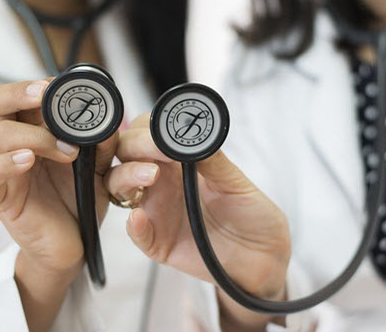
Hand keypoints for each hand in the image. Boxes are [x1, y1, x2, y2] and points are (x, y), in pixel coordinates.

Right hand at [0, 80, 116, 330]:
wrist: (73, 243)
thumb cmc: (79, 198)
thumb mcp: (99, 166)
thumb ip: (103, 141)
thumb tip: (113, 116)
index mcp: (33, 130)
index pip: (17, 94)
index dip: (34, 84)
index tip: (60, 85)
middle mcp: (13, 145)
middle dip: (17, 92)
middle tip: (45, 94)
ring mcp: (4, 170)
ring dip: (36, 137)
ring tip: (68, 153)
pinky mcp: (0, 197)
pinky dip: (6, 163)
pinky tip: (27, 161)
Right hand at [106, 114, 290, 300]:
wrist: (265, 256)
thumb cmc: (252, 215)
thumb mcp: (236, 183)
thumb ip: (212, 160)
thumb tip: (193, 134)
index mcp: (178, 162)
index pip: (147, 135)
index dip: (149, 130)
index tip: (163, 133)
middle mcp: (161, 182)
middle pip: (127, 155)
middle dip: (134, 147)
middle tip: (154, 150)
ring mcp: (156, 210)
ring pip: (120, 187)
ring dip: (128, 176)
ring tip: (149, 176)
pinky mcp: (157, 241)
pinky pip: (136, 232)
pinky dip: (134, 225)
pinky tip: (140, 217)